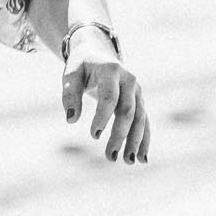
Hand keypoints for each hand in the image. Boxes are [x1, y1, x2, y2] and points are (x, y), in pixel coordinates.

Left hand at [62, 33, 149, 163]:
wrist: (98, 53)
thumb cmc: (81, 66)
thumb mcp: (70, 74)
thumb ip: (69, 94)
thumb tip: (71, 120)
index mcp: (112, 71)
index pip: (110, 97)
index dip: (103, 117)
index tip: (94, 135)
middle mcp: (130, 81)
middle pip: (128, 112)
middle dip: (120, 135)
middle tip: (109, 157)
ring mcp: (138, 92)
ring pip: (141, 119)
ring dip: (136, 142)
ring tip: (128, 162)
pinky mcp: (140, 102)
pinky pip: (145, 122)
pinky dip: (145, 140)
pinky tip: (143, 158)